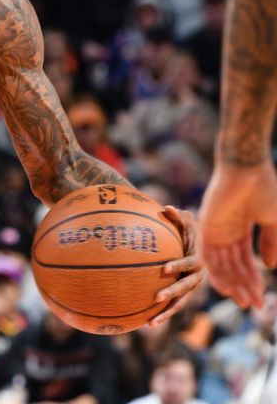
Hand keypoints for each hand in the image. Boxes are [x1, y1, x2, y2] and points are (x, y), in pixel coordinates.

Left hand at [148, 206, 204, 326]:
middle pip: (184, 287)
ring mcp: (189, 289)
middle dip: (171, 292)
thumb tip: (167, 208)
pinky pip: (172, 308)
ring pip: (179, 303)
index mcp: (197, 260)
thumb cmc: (187, 231)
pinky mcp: (181, 296)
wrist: (194, 245)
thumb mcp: (185, 221)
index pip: (188, 264)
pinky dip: (161, 316)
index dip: (178, 266)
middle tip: (156, 297)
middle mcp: (196, 277)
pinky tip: (145, 324)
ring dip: (166, 313)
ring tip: (150, 322)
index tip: (164, 269)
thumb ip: (178, 216)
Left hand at [198, 163, 276, 308]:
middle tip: (253, 306)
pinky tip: (225, 288)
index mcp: (240, 229)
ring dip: (232, 283)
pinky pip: (207, 255)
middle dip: (243, 286)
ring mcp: (214, 230)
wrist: (247, 169)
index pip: (245, 260)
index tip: (262, 298)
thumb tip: (271, 267)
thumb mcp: (272, 221)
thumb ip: (272, 243)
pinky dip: (215, 272)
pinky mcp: (205, 227)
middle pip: (232, 266)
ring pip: (221, 264)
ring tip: (244, 301)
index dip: (254, 279)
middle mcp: (225, 232)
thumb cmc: (263, 188)